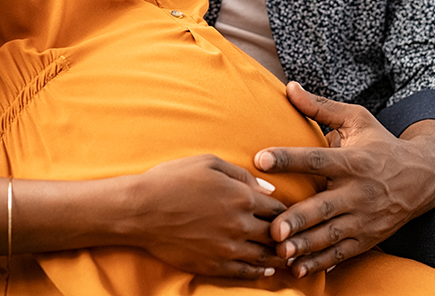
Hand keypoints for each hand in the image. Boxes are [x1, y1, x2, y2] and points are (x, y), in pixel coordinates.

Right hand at [132, 155, 286, 279]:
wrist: (142, 210)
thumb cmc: (172, 179)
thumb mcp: (208, 163)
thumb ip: (241, 174)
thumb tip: (267, 187)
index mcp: (241, 195)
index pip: (276, 206)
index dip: (283, 209)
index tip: (285, 212)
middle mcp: (240, 224)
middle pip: (276, 233)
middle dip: (285, 234)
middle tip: (292, 236)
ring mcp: (229, 247)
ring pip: (265, 256)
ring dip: (278, 256)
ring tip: (286, 256)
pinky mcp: (215, 265)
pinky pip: (247, 272)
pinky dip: (260, 271)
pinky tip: (265, 270)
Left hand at [254, 83, 434, 277]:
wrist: (422, 179)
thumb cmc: (380, 143)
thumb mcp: (356, 119)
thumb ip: (320, 107)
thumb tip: (290, 86)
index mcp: (351, 161)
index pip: (315, 159)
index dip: (288, 158)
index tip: (261, 158)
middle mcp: (357, 192)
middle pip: (323, 207)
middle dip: (298, 219)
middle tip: (272, 228)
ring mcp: (363, 219)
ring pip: (330, 235)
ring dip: (304, 245)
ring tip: (279, 251)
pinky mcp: (366, 239)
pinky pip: (340, 253)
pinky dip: (320, 262)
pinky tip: (297, 268)